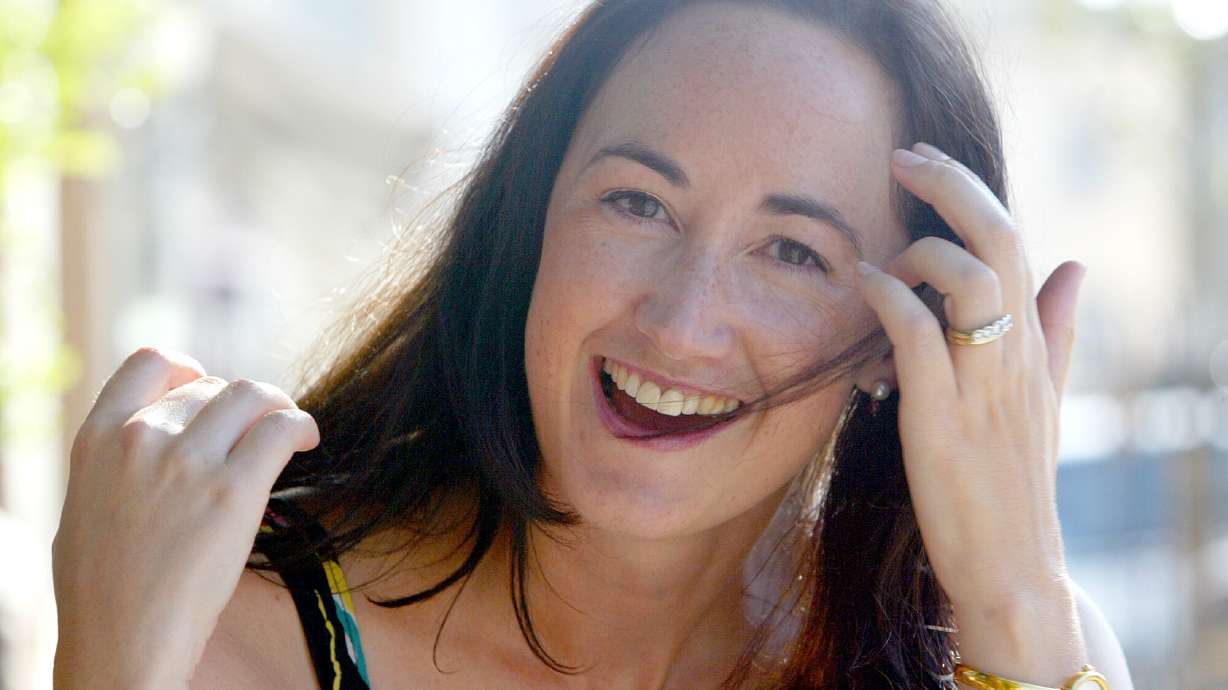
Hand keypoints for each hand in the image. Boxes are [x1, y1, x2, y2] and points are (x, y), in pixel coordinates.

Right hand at [52, 347, 319, 689]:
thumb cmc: (103, 589)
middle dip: (240, 406)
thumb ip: (119, 462)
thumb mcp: (87, 505)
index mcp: (97, 438)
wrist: (120, 641)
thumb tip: (154, 437)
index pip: (149, 363)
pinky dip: (301, 426)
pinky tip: (306, 441)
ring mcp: (188, 461)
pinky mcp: (233, 490)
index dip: (188, 369)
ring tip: (289, 429)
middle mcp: (142, 438)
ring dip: (277, 406)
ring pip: (252, 395)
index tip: (208, 386)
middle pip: (213, 387)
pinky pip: (281, 430)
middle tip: (257, 432)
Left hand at [853, 144, 1088, 680]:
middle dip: (950, 185)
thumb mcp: (1043, 397)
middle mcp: (1015, 353)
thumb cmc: (1015, 479)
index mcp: (1033, 342)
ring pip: (969, 279)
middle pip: (999, 238)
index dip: (969, 190)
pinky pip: (922, 337)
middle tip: (901, 156)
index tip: (923, 161)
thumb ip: (1058, 331)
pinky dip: (890, 298)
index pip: (1015, 239)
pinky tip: (864, 284)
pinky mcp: (943, 421)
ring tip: (877, 266)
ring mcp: (982, 386)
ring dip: (917, 251)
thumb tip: (1078, 266)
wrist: (1013, 565)